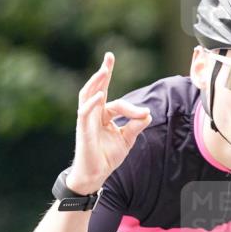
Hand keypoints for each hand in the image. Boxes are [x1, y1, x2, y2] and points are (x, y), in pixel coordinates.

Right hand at [66, 52, 151, 193]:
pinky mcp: (82, 129)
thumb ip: (136, 125)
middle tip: (109, 56)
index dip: (132, 108)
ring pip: (88, 95)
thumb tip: (148, 115)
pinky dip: (92, 103)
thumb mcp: (127, 139)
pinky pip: (85, 112)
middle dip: (103, 72)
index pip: (117, 103)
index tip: (145, 113)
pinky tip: (100, 95)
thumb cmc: (107, 156)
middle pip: (96, 88)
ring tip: (103, 70)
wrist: (95, 175)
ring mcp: (86, 120)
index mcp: (103, 115)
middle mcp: (93, 114)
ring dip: (96, 82)